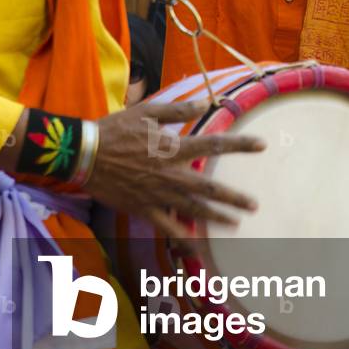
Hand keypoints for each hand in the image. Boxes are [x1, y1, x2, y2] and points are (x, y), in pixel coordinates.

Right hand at [83, 100, 263, 237]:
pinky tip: (198, 247)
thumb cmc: (116, 129)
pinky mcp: (144, 209)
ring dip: (217, 216)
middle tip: (254, 205)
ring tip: (236, 223)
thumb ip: (177, 109)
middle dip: (234, 197)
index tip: (262, 145)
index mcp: (174, 148)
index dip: (240, 145)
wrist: (86, 154)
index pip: (214, 145)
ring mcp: (158, 194)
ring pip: (194, 209)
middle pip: (210, 187)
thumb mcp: (146, 111)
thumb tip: (204, 102)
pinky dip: (183, 238)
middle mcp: (171, 173)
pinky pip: (168, 227)